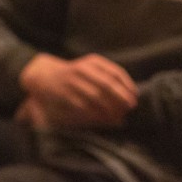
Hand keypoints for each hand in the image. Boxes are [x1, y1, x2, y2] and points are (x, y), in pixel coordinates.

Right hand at [18, 52, 136, 128]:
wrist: (46, 76)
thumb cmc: (76, 75)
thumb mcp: (92, 69)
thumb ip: (110, 79)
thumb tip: (131, 97)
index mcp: (93, 62)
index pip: (115, 72)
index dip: (127, 86)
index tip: (135, 97)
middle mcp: (83, 69)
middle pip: (107, 84)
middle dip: (121, 98)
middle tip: (130, 108)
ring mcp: (73, 81)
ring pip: (96, 97)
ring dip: (110, 109)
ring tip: (119, 118)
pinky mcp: (65, 94)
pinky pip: (84, 106)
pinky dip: (95, 114)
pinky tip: (103, 120)